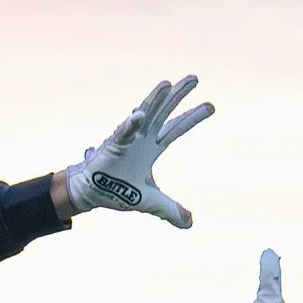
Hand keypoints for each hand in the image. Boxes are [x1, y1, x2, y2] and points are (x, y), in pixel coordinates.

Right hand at [67, 76, 213, 227]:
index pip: (176, 128)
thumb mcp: (150, 202)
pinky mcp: (112, 145)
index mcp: (152, 148)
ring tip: (167, 84)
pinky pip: (122, 132)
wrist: (91, 193)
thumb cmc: (118, 190)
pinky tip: (138, 116)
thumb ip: (170, 210)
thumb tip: (190, 223)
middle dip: (178, 96)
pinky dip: (130, 125)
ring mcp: (127, 138)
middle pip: (164, 113)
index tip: (211, 106)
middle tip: (195, 79)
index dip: (193, 117)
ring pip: (144, 113)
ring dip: (155, 99)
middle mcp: (142, 138)